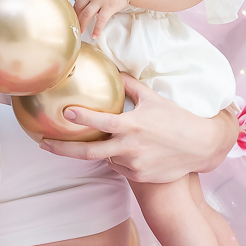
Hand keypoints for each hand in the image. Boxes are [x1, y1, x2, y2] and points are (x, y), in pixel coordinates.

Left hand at [38, 74, 238, 182]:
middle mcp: (130, 148)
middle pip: (88, 153)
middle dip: (62, 150)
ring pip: (106, 158)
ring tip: (102, 141)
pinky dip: (118, 159)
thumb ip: (129, 85)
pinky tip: (129, 151)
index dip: (81, 117)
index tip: (64, 112)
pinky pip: (120, 167)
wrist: (202, 147)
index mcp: (132, 126)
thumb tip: (112, 68)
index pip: (101, 122)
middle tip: (43, 144)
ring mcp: (134, 165)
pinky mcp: (139, 177)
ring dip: (101, 151)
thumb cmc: (177, 118)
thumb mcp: (153, 97)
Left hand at [72, 0, 130, 38]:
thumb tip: (87, 1)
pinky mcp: (108, 8)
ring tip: (80, 31)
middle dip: (75, 16)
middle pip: (78, 6)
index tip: (75, 10)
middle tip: (74, 23)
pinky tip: (95, 35)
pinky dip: (96, 29)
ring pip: (86, 14)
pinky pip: (100, 21)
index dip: (75, 3)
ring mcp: (99, 1)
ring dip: (82, 24)